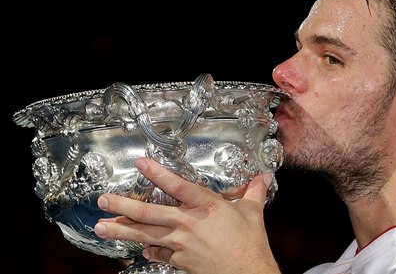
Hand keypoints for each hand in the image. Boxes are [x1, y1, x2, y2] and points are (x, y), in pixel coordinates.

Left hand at [94, 158, 280, 273]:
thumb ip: (254, 192)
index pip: (176, 185)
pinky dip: (149, 250)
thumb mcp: (253, 212)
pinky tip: (140, 250)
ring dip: (121, 230)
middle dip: (122, 206)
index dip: (157, 173)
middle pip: (148, 213)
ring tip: (101, 227)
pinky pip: (160, 254)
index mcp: (205, 206)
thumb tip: (262, 178)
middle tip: (103, 200)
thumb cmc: (249, 244)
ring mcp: (180, 243)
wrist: (247, 273)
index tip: (140, 163)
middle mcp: (187, 223)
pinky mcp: (180, 260)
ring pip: (145, 234)